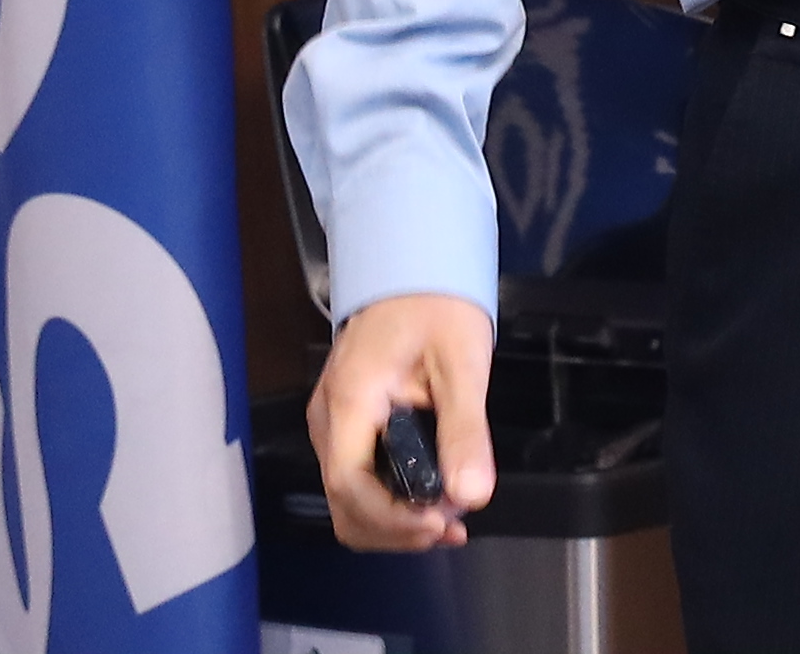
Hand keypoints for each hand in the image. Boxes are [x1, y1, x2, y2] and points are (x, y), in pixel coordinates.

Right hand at [308, 292, 494, 550]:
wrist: (414, 270)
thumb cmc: (436, 306)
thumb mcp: (462, 363)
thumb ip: (464, 430)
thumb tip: (471, 494)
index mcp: (349, 401)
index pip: (348, 484)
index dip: (392, 518)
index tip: (440, 523)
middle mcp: (329, 421)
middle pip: (345, 504)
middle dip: (396, 528)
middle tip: (453, 524)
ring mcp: (334, 427)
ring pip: (350, 502)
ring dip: (395, 523)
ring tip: (449, 517)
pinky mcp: (348, 430)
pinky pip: (360, 482)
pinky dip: (392, 505)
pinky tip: (433, 502)